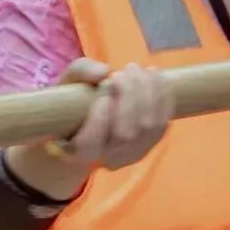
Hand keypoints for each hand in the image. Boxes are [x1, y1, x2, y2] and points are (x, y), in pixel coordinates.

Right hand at [4, 59, 172, 200]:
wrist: (89, 127)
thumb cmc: (72, 106)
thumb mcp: (67, 85)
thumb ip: (79, 73)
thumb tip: (102, 71)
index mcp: (77, 150)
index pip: (89, 145)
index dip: (99, 121)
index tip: (102, 97)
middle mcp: (106, 159)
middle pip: (126, 134)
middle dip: (130, 97)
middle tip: (123, 72)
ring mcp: (131, 155)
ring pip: (148, 128)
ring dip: (149, 93)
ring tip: (138, 70)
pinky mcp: (149, 145)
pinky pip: (162, 124)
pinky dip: (163, 97)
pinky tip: (154, 77)